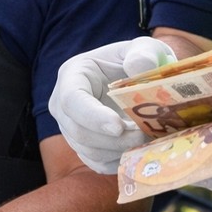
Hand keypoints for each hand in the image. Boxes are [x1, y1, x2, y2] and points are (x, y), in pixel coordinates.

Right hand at [49, 37, 175, 173]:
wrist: (138, 79)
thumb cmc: (138, 60)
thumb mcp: (145, 49)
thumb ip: (144, 53)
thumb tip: (139, 66)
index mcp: (72, 76)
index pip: (72, 100)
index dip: (93, 117)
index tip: (119, 127)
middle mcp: (64, 105)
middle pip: (78, 132)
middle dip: (113, 140)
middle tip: (144, 136)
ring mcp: (71, 128)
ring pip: (88, 151)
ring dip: (119, 150)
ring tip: (147, 139)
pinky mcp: (84, 146)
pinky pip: (97, 163)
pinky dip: (119, 161)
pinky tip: (139, 150)